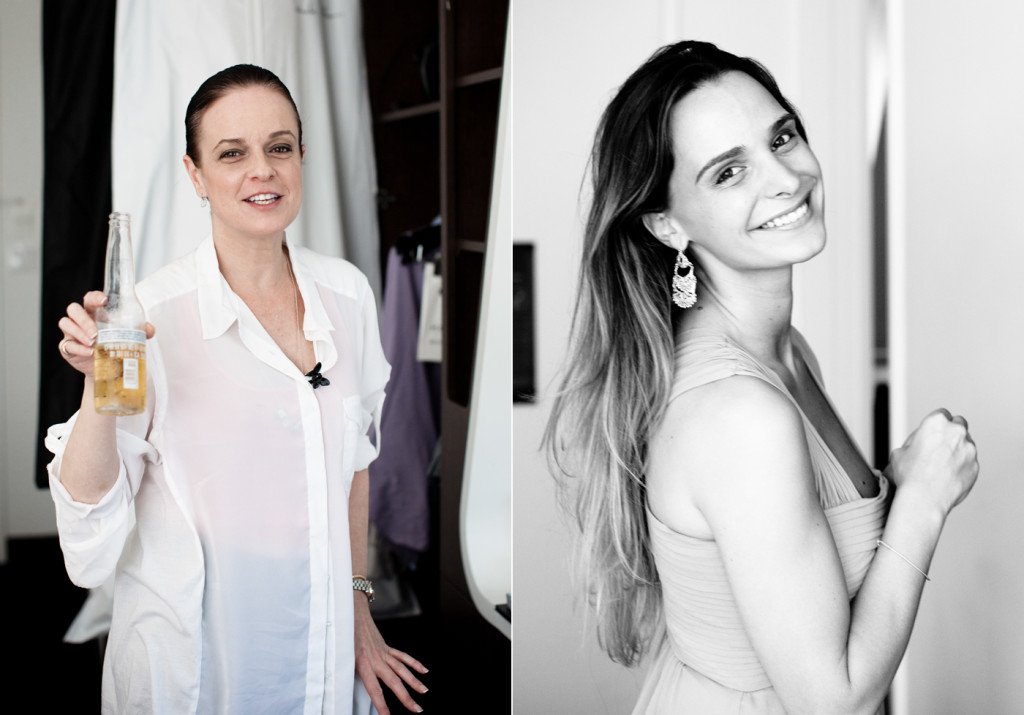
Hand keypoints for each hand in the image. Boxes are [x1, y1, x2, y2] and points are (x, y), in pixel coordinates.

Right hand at [58, 291, 154, 376]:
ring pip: (65, 323)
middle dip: (83, 319)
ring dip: (79, 332)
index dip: (94, 297)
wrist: (109, 369)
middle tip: (96, 332)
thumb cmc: (115, 346)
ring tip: (93, 343)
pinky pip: (66, 344)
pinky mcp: (67, 348)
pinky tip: (89, 352)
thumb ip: (139, 331)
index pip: (89, 299)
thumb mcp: (128, 337)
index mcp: (94, 312)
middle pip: (73, 309)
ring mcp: (72, 333)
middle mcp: (81, 320)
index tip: (103, 300)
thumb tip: (150, 329)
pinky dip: (78, 348)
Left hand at [354, 597, 428, 713]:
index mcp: (364, 664)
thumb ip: (350, 672)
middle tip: (416, 709)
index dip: (381, 704)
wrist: (352, 614)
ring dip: (414, 682)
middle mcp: (376, 659)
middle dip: (406, 697)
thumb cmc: (344, 637)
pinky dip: (414, 664)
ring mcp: (384, 653)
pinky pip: (402, 657)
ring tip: (423, 692)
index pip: (374, 689)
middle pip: (394, 681)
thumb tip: (348, 689)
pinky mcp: (387, 647)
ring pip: (402, 670)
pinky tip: (424, 671)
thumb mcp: (343, 657)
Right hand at [885, 408, 978, 514]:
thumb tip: (918, 444)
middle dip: (951, 433)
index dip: (935, 425)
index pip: (942, 414)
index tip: (932, 434)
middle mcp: (957, 432)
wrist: (923, 500)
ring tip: (941, 466)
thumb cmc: (909, 476)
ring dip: (957, 450)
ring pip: (966, 444)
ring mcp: (969, 450)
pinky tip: (947, 477)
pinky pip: (969, 463)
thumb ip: (914, 442)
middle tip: (939, 446)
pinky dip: (962, 467)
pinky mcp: (975, 467)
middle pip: (959, 424)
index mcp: (936, 423)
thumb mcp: (899, 452)